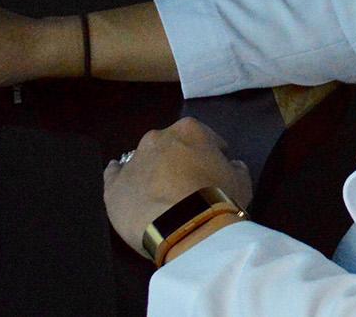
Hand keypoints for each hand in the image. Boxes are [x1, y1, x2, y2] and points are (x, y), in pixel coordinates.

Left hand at [103, 117, 252, 256]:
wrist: (186, 226)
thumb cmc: (218, 200)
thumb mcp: (242, 182)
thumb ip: (235, 168)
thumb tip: (232, 165)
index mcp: (189, 130)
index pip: (204, 137)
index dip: (211, 156)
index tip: (214, 173)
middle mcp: (158, 138)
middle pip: (170, 147)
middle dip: (178, 162)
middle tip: (188, 187)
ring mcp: (133, 160)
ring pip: (143, 161)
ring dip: (152, 173)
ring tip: (161, 198)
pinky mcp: (114, 185)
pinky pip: (114, 176)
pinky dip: (120, 180)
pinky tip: (126, 190)